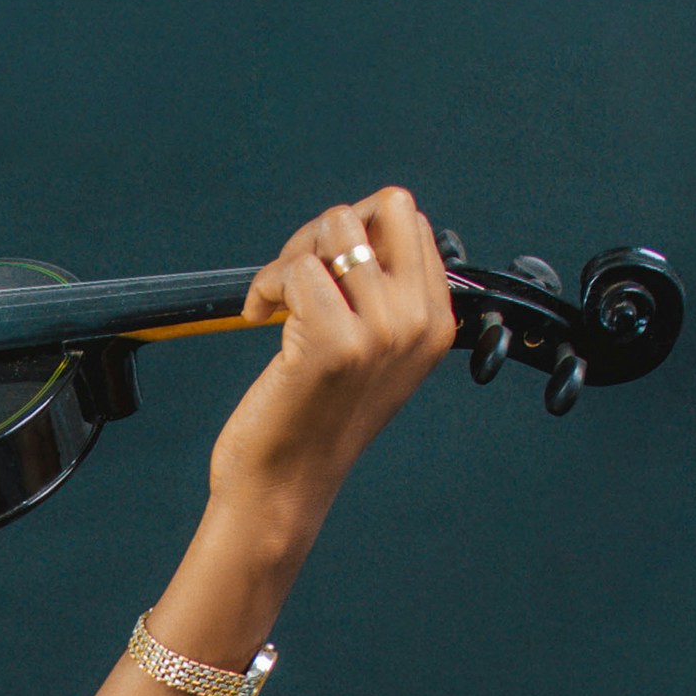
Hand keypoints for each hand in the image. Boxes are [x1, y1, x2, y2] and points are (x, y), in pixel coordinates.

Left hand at [210, 187, 457, 529]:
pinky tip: (259, 316)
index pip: (408, 221)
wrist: (284, 489)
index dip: (355, 234)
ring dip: (292, 253)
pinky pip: (297, 267)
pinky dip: (266, 283)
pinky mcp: (335, 342)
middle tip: (298, 276)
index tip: (323, 276)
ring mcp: (381, 331)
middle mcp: (418, 324)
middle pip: (386, 206)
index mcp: (435, 323)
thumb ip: (381, 294)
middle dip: (331, 228)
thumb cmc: (313, 420)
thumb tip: (358, 227)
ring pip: (336, 227)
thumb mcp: (371, 354)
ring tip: (278, 299)